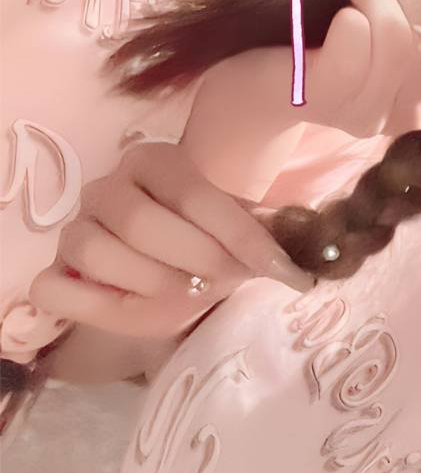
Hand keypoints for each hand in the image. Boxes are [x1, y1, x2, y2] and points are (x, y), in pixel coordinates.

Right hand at [28, 141, 311, 338]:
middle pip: (143, 223)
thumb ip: (264, 232)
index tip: (284, 271)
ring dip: (152, 284)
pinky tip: (128, 311)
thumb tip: (315, 245)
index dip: (242, 236)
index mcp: (156, 161)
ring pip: (98, 253)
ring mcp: (74, 227)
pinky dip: (89, 304)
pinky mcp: (53, 269)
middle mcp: (107, 186)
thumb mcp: (235, 234)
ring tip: (187, 295)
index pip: (198, 196)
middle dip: (197, 261)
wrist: (167, 274)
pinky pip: (52, 288)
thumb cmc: (203, 249)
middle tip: (228, 284)